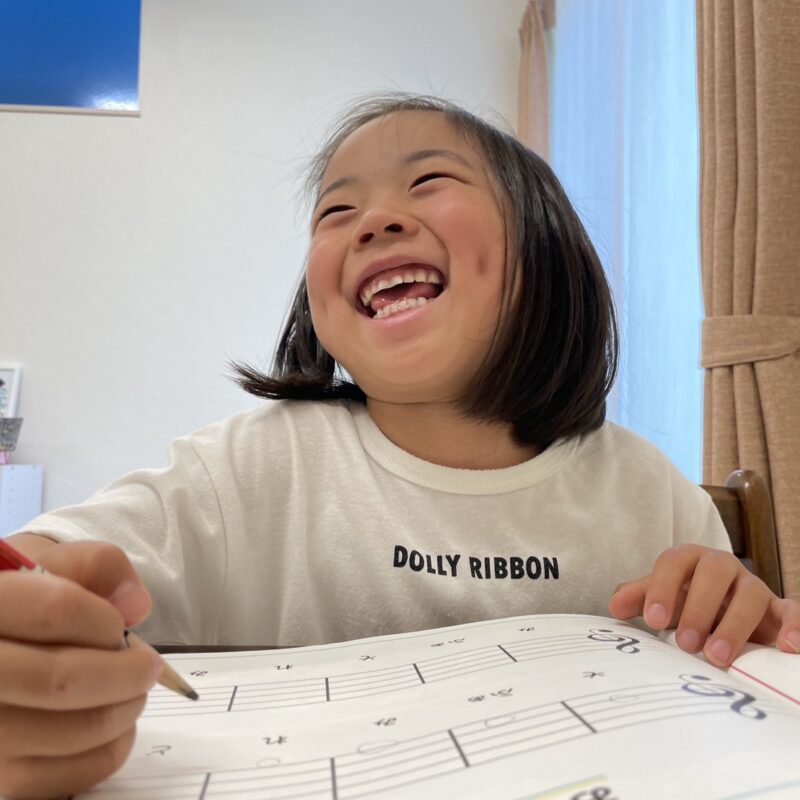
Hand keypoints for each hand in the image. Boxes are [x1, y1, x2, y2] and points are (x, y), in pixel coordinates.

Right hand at [0, 539, 162, 798]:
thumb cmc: (21, 597)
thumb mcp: (47, 559)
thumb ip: (96, 565)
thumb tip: (135, 605)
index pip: (54, 610)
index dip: (104, 620)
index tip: (122, 626)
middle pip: (62, 680)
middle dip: (126, 673)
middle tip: (149, 666)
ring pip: (68, 730)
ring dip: (122, 710)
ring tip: (133, 692)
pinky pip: (67, 776)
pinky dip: (109, 750)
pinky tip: (113, 724)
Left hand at [608, 543, 799, 667]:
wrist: (723, 612)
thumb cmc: (687, 602)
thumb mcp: (663, 599)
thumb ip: (638, 598)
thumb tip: (615, 606)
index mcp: (690, 560)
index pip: (674, 561)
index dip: (662, 587)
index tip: (653, 620)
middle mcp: (723, 567)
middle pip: (713, 572)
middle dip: (698, 607)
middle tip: (686, 644)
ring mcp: (753, 587)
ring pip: (750, 594)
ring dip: (734, 626)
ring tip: (717, 657)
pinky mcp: (778, 610)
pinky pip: (792, 611)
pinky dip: (794, 626)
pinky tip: (786, 647)